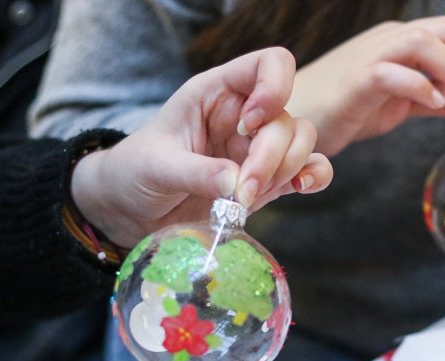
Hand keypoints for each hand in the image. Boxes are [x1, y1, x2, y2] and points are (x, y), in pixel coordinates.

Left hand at [70, 47, 331, 247]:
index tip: (251, 125)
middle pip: (286, 120)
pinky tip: (300, 189)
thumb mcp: (156, 167)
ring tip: (247, 200)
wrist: (131, 210)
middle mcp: (245, 116)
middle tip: (242, 192)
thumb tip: (237, 184)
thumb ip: (197, 172)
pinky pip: (310, 170)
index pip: (267, 65)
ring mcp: (259, 149)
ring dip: (286, 172)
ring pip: (302, 144)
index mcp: (217, 93)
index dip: (274, 88)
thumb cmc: (136, 173)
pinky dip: (313, 178)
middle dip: (270, 157)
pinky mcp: (269, 181)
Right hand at [286, 15, 444, 155]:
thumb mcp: (407, 104)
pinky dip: (422, 86)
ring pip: (430, 41)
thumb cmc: (348, 109)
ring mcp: (374, 55)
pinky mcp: (358, 80)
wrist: (295, 117)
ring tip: (442, 101)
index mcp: (405, 42)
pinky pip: (396, 71)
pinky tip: (428, 104)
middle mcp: (392, 39)